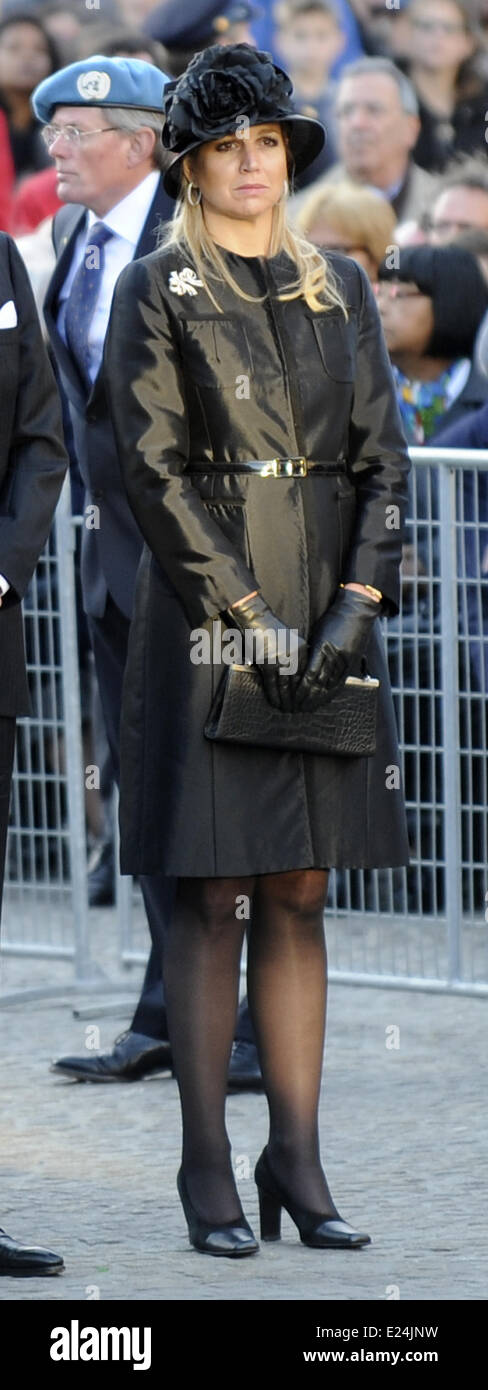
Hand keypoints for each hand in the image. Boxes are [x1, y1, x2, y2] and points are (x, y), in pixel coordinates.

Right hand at [228, 591, 307, 710]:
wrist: (255, 618)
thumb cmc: (270, 631)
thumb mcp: (288, 643)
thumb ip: (292, 659)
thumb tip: (293, 681)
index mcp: (302, 649)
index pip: (306, 674)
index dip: (305, 689)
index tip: (304, 700)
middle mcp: (294, 655)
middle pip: (298, 682)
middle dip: (296, 698)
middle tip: (296, 709)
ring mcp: (281, 659)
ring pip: (286, 686)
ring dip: (285, 700)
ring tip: (286, 710)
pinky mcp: (268, 663)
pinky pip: (272, 684)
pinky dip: (273, 695)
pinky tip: (275, 703)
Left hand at [293, 587, 379, 711]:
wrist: (356, 612)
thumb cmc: (332, 620)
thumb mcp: (317, 633)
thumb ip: (309, 651)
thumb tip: (296, 668)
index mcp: (322, 647)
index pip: (309, 674)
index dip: (300, 689)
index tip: (291, 698)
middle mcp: (334, 656)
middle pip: (318, 683)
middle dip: (306, 698)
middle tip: (296, 708)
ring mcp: (345, 661)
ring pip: (329, 685)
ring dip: (317, 699)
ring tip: (307, 708)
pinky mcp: (351, 663)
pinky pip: (340, 682)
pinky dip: (331, 693)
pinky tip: (324, 700)